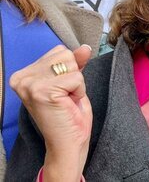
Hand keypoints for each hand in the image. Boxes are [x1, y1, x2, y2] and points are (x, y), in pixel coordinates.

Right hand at [10, 45, 92, 180]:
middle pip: (65, 54)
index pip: (59, 51)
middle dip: (73, 75)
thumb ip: (75, 63)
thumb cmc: (69, 115)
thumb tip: (85, 47)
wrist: (67, 144)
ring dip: (76, 83)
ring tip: (66, 100)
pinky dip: (79, 91)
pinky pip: (77, 77)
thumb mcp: (72, 82)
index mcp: (24, 75)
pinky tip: (68, 104)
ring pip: (71, 64)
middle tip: (65, 97)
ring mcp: (30, 84)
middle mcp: (21, 78)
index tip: (61, 90)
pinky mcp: (43, 91)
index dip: (69, 70)